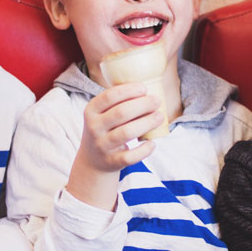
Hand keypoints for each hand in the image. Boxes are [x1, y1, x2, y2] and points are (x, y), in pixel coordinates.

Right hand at [65, 83, 160, 209]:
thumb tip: (147, 89)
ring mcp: (102, 145)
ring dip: (147, 123)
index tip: (144, 88)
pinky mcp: (112, 161)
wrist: (93, 160)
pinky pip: (130, 156)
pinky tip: (152, 143)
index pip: (109, 96)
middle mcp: (94, 127)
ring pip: (127, 133)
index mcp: (91, 110)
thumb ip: (118, 102)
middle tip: (157, 101)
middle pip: (121, 113)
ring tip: (160, 117)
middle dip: (143, 105)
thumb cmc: (105, 129)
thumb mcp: (102, 114)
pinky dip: (144, 150)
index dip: (129, 90)